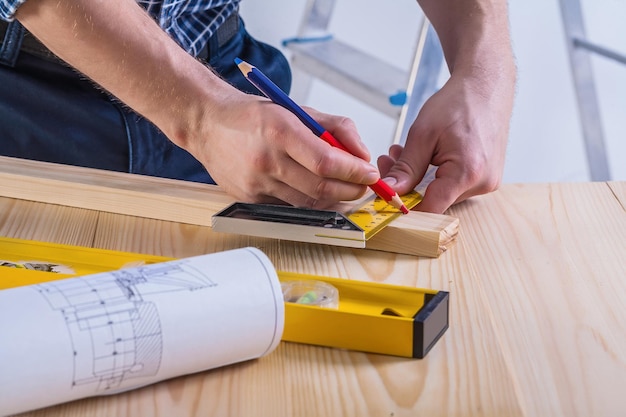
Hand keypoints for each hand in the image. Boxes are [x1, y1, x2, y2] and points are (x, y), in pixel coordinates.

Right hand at [187, 90, 378, 207]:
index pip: (327, 162)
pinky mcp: (249, 198)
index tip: (369, 173)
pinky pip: (289, 206)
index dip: (354, 172)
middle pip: (321, 188)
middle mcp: (267, 160)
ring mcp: (256, 183)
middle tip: (363, 185)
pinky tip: (313, 189)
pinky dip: (308, 200)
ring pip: (308, 202)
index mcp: (281, 131)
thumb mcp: (296, 109)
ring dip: (333, 198)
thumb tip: (362, 154)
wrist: (207, 123)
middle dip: (351, 190)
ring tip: (343, 187)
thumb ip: (335, 128)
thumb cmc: (254, 115)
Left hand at [377, 70, 513, 213]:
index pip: (430, 208)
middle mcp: (483, 182)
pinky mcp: (487, 177)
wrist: (486, 86)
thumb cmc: (459, 102)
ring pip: (443, 192)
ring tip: (405, 151)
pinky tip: (426, 155)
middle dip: (408, 184)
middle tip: (389, 160)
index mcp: (468, 172)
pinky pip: (455, 184)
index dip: (405, 205)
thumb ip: (406, 168)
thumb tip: (390, 190)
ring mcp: (488, 181)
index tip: (386, 196)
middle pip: (435, 200)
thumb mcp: (423, 134)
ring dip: (421, 177)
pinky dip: (436, 173)